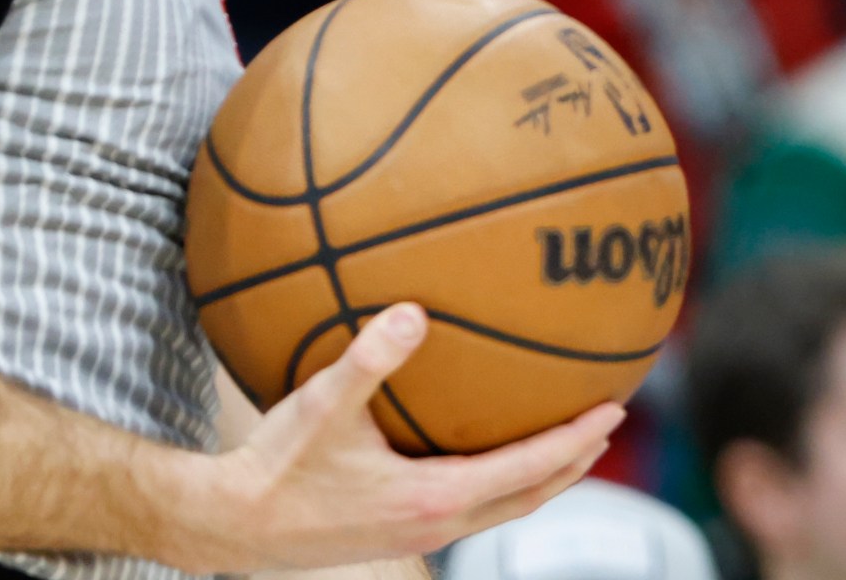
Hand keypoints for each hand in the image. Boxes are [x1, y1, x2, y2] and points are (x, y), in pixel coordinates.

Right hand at [168, 304, 624, 573]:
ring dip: (542, 474)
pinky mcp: (399, 533)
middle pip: (531, 495)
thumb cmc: (276, 466)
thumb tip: (414, 310)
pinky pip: (472, 504)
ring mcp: (418, 535)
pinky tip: (486, 447)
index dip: (576, 438)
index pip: (529, 469)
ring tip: (569, 437)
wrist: (230, 527)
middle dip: (575, 460)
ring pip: (503, 507)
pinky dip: (500, 479)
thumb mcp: (321, 404)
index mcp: (433, 497)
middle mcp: (437, 523)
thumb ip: (369, 358)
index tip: (615, 409)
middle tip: (610, 419)